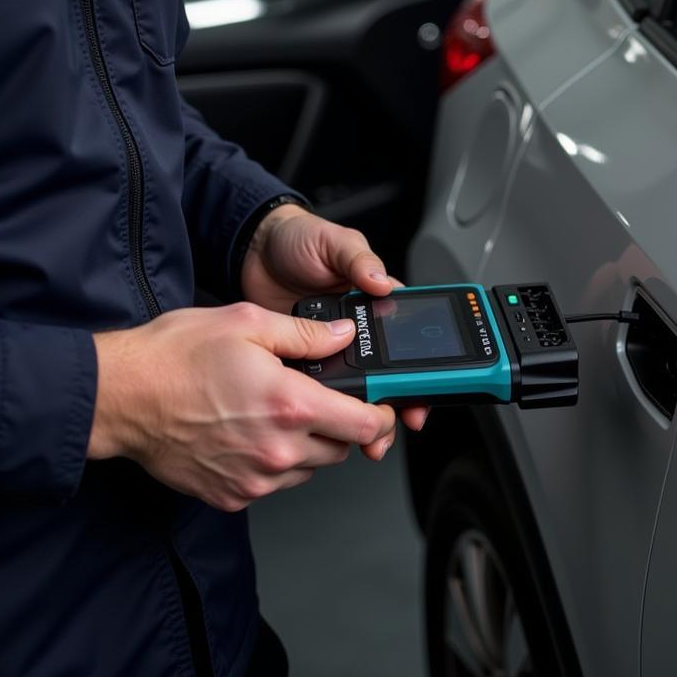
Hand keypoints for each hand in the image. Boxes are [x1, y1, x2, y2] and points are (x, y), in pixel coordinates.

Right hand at [88, 303, 398, 511]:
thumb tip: (342, 336)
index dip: (381, 416)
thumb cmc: (175, 357)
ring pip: (310, 469)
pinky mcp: (233, 496)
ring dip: (308, 445)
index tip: (379, 406)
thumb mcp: (247, 324)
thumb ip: (306, 334)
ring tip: (275, 413)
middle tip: (315, 399)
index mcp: (290, 405)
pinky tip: (250, 434)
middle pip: (341, 449)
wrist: (120, 397)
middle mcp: (278, 450)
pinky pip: (275, 484)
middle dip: (340, 425)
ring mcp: (255, 480)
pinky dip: (275, 463)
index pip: (366, 426)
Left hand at [239, 205, 427, 449]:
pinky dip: (324, 408)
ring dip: (363, 413)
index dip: (420, 367)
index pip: (407, 339)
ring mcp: (331, 348)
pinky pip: (320, 388)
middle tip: (397, 423)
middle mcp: (358, 330)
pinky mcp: (304, 360)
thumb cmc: (298, 241)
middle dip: (397, 402)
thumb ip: (359, 260)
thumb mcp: (335, 243)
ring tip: (368, 436)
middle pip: (387, 373)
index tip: (423, 389)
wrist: (253, 251)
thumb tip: (382, 282)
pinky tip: (327, 422)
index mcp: (375, 302)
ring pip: (357, 387)